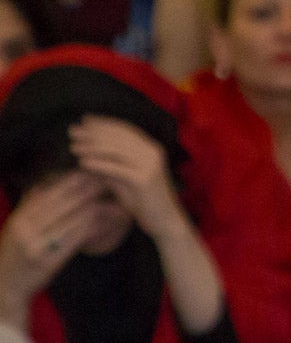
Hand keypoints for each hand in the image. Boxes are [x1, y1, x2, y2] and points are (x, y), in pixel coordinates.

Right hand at [0, 172, 106, 326]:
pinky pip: (76, 239)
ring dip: (97, 209)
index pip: (50, 192)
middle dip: (88, 190)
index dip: (72, 180)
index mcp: (19, 218)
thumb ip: (28, 206)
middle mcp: (25, 229)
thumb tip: (43, 183)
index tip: (91, 170)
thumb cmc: (15, 256)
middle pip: (64, 203)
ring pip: (74, 219)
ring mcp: (36, 245)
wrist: (4, 288)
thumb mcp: (15, 229)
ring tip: (116, 203)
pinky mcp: (48, 261)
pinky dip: (94, 229)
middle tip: (109, 181)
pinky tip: (108, 225)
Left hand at [69, 116, 185, 242]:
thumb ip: (109, 167)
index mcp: (151, 148)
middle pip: (119, 137)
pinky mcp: (144, 180)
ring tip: (73, 146)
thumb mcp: (124, 180)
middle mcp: (152, 152)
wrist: (165, 221)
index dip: (103, 123)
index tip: (84, 120)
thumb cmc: (144, 202)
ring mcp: (150, 165)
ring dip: (92, 146)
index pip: (125, 129)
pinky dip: (99, 164)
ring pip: (117, 151)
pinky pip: (117, 169)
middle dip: (94, 132)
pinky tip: (82, 163)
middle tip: (73, 130)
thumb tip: (86, 156)